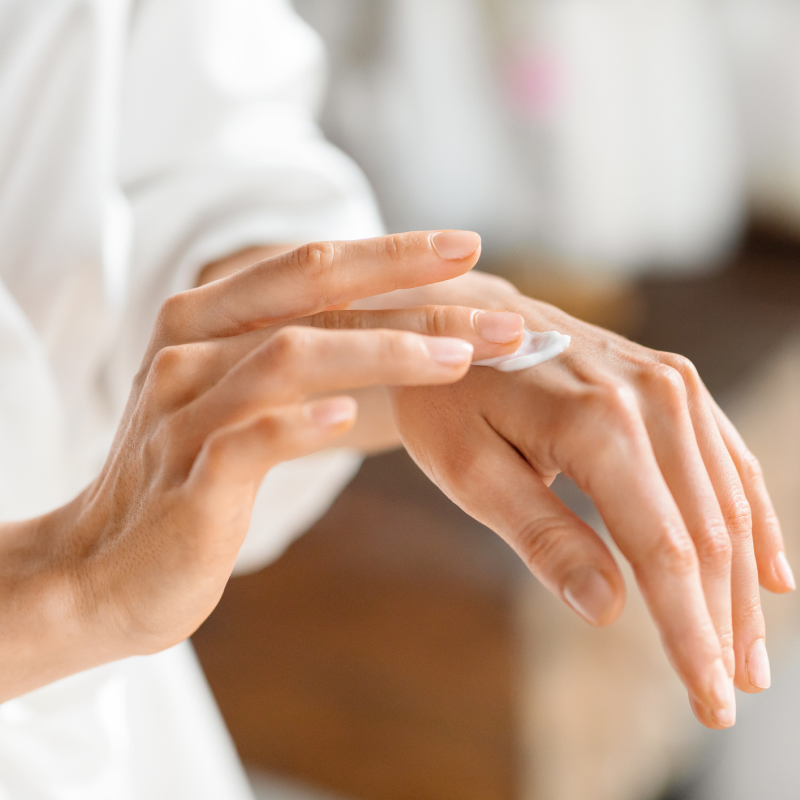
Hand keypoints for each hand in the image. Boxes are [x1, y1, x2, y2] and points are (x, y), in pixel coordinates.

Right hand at [0, 231, 526, 700]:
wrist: (102, 571)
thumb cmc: (191, 479)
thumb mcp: (239, 401)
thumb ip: (295, 359)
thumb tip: (393, 336)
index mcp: (205, 319)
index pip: (309, 267)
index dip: (390, 253)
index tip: (467, 248)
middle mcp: (189, 348)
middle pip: (311, 295)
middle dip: (411, 292)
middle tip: (499, 309)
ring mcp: (184, 410)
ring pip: (289, 355)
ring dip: (382, 352)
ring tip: (460, 359)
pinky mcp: (187, 477)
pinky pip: (250, 437)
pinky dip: (303, 423)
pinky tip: (353, 418)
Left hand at [391, 272, 792, 728]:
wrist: (458, 321)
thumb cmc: (450, 400)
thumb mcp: (470, 470)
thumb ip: (541, 535)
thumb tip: (608, 610)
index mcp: (596, 422)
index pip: (663, 549)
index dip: (689, 632)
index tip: (706, 701)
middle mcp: (650, 395)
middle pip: (707, 531)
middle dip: (720, 622)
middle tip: (725, 696)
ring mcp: (669, 381)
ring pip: (727, 501)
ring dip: (741, 585)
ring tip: (747, 654)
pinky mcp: (672, 380)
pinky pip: (726, 458)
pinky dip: (750, 519)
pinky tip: (765, 571)